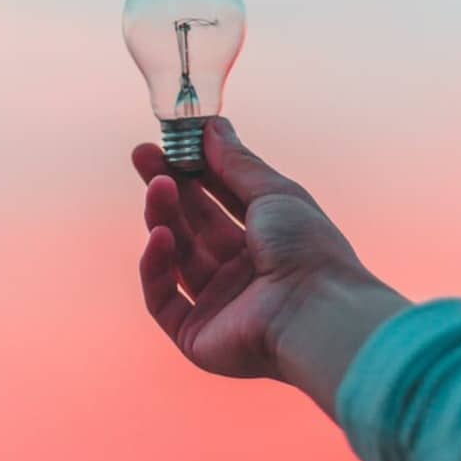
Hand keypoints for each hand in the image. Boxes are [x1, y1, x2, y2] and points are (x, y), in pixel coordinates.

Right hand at [133, 118, 408, 415]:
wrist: (317, 311)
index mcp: (264, 239)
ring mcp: (218, 302)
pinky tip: (160, 236)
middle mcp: (241, 270)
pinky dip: (156, 267)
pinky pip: (163, 298)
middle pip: (193, 224)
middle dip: (168, 188)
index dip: (194, 171)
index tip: (170, 142)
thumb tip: (213, 126)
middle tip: (143, 155)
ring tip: (158, 186)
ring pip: (177, 256)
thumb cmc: (306, 247)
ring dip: (163, 218)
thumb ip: (238, 163)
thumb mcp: (274, 193)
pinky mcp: (197, 334)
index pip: (219, 199)